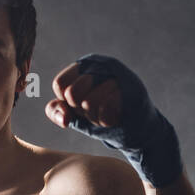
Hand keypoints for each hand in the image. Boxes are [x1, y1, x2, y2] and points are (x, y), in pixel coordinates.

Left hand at [45, 53, 181, 188]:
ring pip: (88, 103)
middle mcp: (102, 64)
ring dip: (95, 117)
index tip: (79, 106)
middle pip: (72, 94)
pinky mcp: (133, 89)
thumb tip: (65, 117)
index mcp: (85, 65)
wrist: (138, 130)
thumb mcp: (74, 114)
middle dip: (82, 111)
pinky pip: (106, 108)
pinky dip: (107, 120)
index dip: (67, 103)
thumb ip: (56, 111)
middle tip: (96, 111)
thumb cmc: (102, 117)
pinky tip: (117, 117)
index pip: (60, 85)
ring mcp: (119, 74)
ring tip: (108, 114)